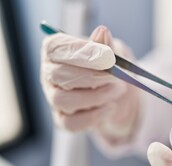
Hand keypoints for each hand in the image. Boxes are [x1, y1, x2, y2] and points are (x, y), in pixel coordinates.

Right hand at [41, 26, 139, 144]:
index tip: (107, 56)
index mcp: (56, 51)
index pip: (57, 48)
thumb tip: (102, 32)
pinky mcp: (62, 119)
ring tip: (118, 90)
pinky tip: (110, 108)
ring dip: (96, 96)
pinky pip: (71, 123)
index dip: (82, 52)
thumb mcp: (113, 53)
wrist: (118, 93)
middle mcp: (49, 74)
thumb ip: (106, 45)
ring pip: (63, 100)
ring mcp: (53, 98)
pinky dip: (94, 117)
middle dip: (92, 76)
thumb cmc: (110, 67)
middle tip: (116, 76)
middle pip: (58, 75)